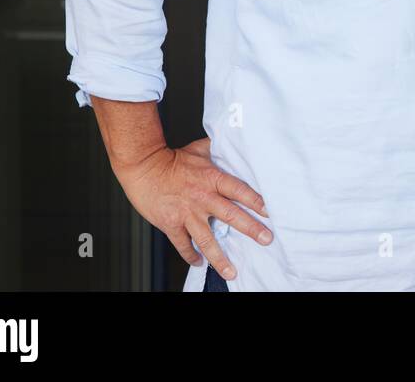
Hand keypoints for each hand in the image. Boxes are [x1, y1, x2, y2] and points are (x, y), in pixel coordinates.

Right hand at [112, 136, 270, 281]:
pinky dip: (191, 255)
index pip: (240, 190)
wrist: (143, 166)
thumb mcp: (200, 149)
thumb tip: (235, 142)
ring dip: (220, 257)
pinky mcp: (171, 224)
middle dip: (250, 229)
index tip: (270, 212)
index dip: (256, 201)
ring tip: (232, 272)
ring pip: (207, 239)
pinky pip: (183, 244)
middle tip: (266, 239)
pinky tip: (199, 262)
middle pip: (231, 215)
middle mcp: (202, 197)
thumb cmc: (172, 158)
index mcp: (212, 178)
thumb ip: (219, 149)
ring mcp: (187, 213)